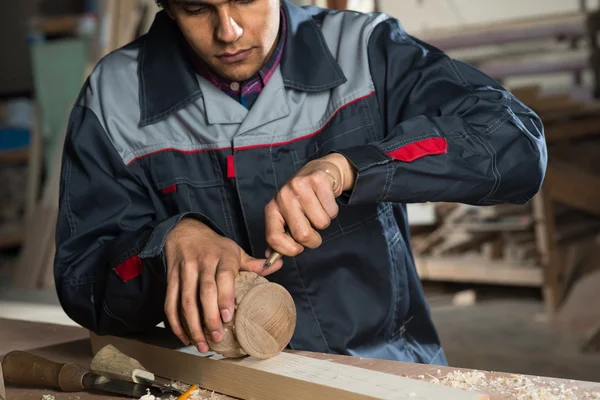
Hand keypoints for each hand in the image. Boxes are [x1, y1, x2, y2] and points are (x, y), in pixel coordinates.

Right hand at [163, 218, 281, 352]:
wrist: (184, 231)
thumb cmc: (214, 246)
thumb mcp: (234, 250)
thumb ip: (253, 263)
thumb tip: (278, 265)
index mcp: (222, 257)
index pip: (223, 277)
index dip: (224, 297)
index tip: (228, 317)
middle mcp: (202, 263)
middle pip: (204, 292)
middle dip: (210, 317)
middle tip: (217, 337)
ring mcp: (185, 271)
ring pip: (186, 300)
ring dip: (192, 325)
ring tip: (201, 344)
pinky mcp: (171, 278)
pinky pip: (170, 302)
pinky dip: (175, 322)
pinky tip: (185, 337)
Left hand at [264, 153, 355, 262]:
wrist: (319, 171)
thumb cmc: (302, 199)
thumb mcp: (286, 216)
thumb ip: (279, 236)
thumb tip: (270, 257)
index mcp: (272, 208)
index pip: (274, 238)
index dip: (289, 250)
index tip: (298, 248)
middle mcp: (283, 196)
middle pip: (302, 234)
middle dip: (313, 239)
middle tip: (313, 229)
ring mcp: (300, 186)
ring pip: (321, 223)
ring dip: (324, 221)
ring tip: (318, 209)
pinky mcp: (318, 180)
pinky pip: (332, 211)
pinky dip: (332, 210)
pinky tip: (325, 200)